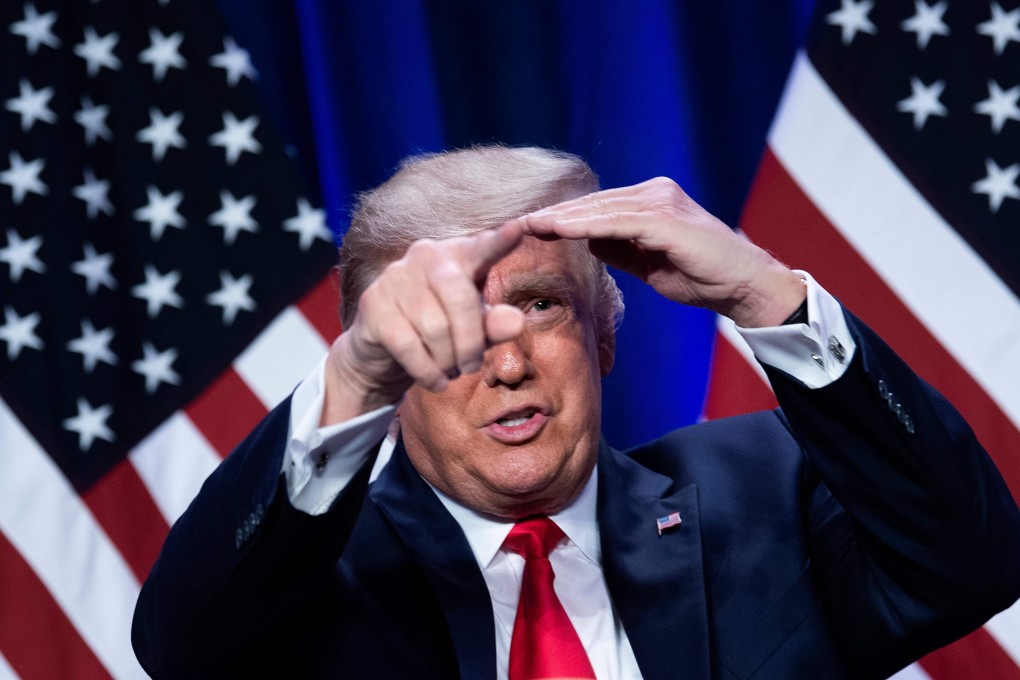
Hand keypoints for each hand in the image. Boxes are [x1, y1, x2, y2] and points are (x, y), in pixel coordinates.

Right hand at [321, 222, 525, 424]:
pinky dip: (427, 372)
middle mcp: (425, 256)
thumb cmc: (439, 332)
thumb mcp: (473, 330)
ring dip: (448, 361)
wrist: (382, 351)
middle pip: (460, 299)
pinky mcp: (374, 304)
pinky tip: (435, 381)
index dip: (500, 241)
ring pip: (435, 328)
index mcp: (457, 255)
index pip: (482, 248)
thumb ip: (495, 325)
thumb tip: (517, 321)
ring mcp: (395, 277)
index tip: (518, 228)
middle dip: (471, 343)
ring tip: (449, 370)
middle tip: (471, 367)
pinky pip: (409, 346)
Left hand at [515, 177, 804, 326]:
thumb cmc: (700, 277)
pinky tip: (562, 230)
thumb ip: (620, 249)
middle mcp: (655, 193)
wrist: (742, 286)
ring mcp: (662, 202)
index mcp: (651, 201)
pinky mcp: (667, 219)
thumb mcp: (649, 263)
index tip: (530, 227)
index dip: (563, 217)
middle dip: (555, 214)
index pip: (597, 207)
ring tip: (530, 225)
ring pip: (601, 209)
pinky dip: (587, 225)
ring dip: (564, 218)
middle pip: (594, 203)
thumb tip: (588, 242)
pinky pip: (618, 221)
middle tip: (518, 222)